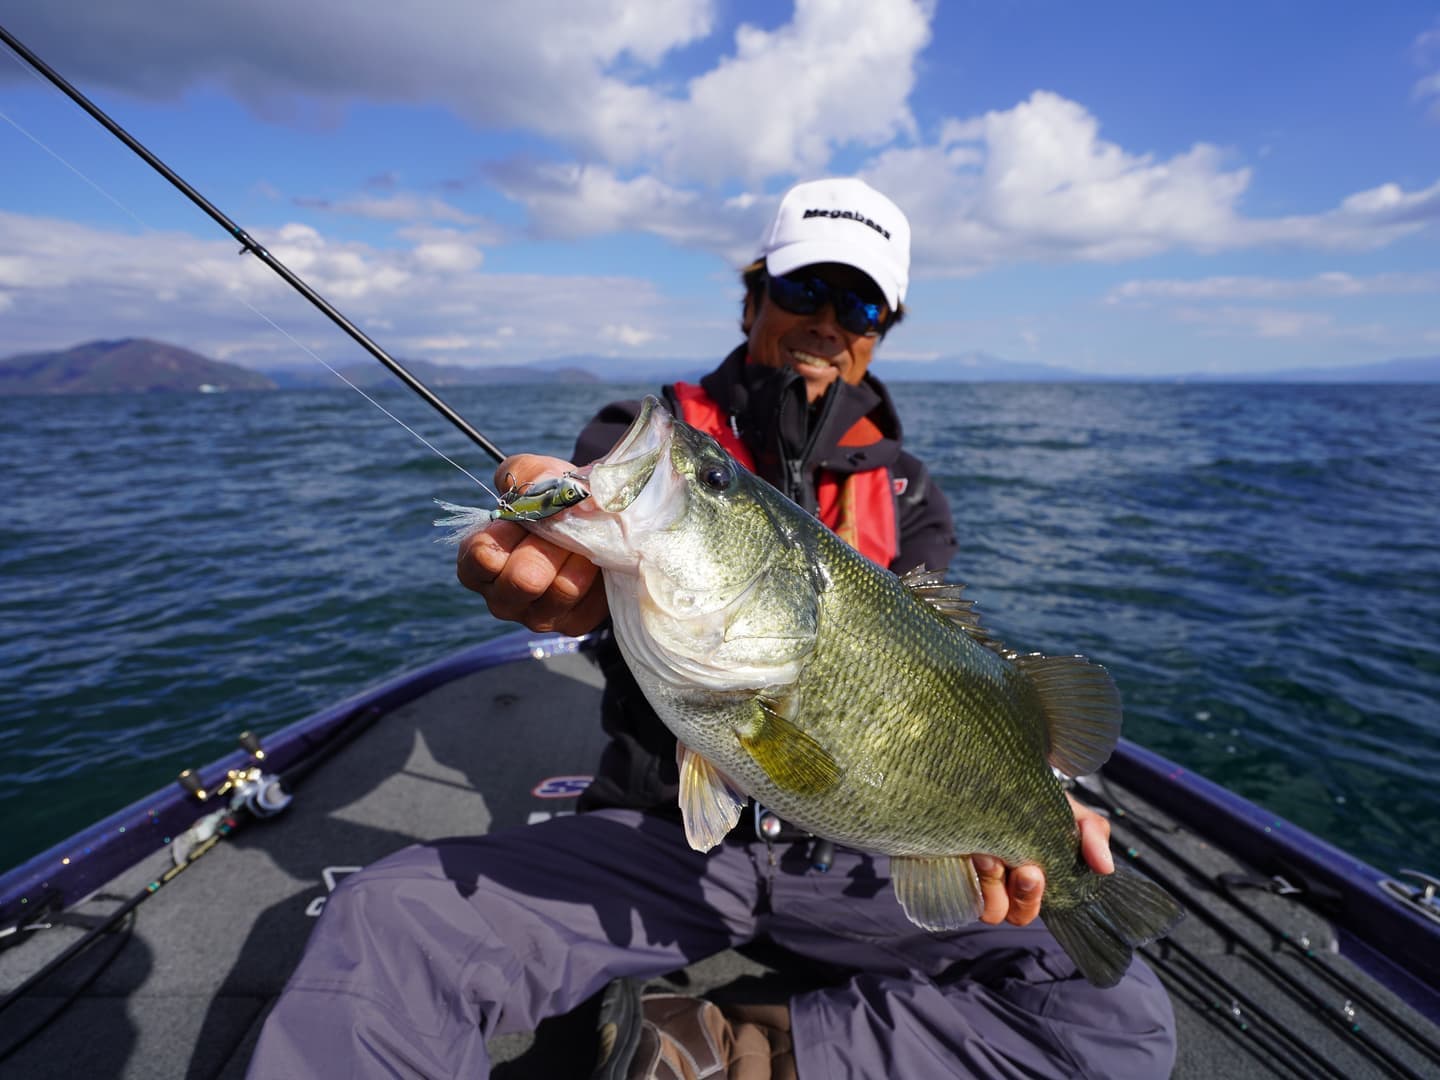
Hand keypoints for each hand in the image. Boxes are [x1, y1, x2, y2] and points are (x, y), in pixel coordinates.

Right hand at [456, 454, 608, 635]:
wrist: (595, 519)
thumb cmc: (554, 498)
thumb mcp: (536, 475)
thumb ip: (526, 474)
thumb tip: (540, 489)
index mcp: (477, 563)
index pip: (481, 557)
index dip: (509, 532)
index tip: (527, 515)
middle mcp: (501, 597)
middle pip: (523, 579)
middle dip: (550, 545)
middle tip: (565, 526)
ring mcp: (536, 616)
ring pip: (561, 589)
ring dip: (579, 555)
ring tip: (584, 539)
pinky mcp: (573, 624)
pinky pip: (590, 601)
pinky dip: (598, 574)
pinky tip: (596, 561)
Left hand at [971, 794, 1112, 926]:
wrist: (1003, 775)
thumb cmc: (1039, 800)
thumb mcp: (1073, 813)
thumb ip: (1094, 835)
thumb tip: (1106, 867)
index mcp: (1039, 879)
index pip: (1040, 908)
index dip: (1036, 898)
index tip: (1035, 872)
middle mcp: (1009, 884)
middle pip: (1018, 916)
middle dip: (1025, 895)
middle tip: (1023, 867)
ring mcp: (982, 877)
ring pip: (991, 910)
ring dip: (992, 885)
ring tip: (988, 854)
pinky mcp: (958, 867)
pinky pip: (964, 890)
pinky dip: (971, 875)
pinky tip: (972, 849)